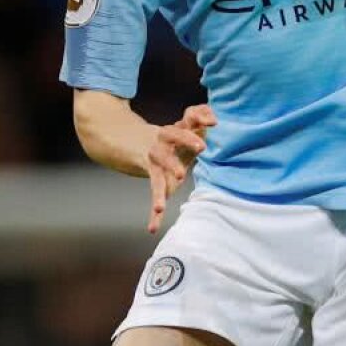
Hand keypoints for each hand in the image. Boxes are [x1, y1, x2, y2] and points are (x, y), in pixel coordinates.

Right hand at [144, 104, 215, 234]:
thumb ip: (199, 117)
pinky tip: (152, 228)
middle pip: (170, 144)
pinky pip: (154, 194)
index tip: (213, 123)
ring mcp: (155, 163)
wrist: (131, 141)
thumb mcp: (184, 125)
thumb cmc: (171, 138)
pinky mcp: (154, 178)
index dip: (198, 119)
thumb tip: (213, 120)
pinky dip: (154, 214)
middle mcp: (161, 146)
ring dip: (161, 188)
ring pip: (157, 175)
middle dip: (186, 142)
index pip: (184, 125)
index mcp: (172, 133)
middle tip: (201, 148)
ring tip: (161, 204)